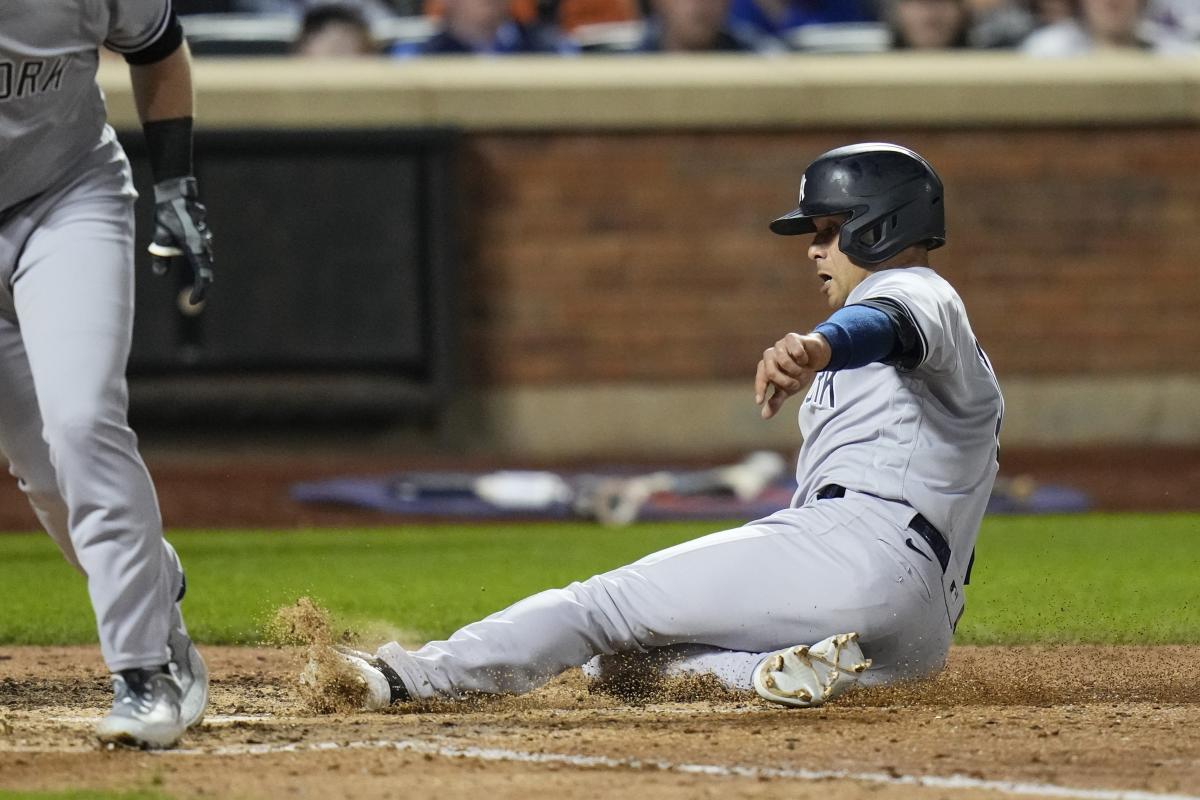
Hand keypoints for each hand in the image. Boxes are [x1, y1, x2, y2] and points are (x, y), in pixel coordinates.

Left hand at [148, 177, 213, 305]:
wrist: (176, 191)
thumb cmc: (167, 212)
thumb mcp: (159, 235)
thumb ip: (161, 255)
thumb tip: (160, 274)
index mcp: (195, 247)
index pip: (203, 275)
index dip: (200, 290)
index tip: (194, 300)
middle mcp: (204, 243)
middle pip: (205, 268)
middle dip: (201, 283)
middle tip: (195, 296)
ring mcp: (205, 237)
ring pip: (203, 257)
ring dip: (198, 267)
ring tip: (191, 273)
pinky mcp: (202, 232)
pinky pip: (200, 248)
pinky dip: (195, 255)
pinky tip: (185, 249)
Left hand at [754, 332, 831, 418]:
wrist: (814, 356)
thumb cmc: (797, 372)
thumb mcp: (787, 389)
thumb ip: (776, 401)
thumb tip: (764, 416)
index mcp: (766, 368)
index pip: (761, 379)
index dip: (760, 389)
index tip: (760, 401)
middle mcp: (769, 355)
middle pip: (771, 372)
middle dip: (785, 382)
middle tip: (795, 385)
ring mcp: (779, 345)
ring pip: (784, 361)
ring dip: (796, 370)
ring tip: (802, 371)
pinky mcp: (791, 338)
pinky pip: (795, 351)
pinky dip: (802, 358)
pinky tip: (805, 359)